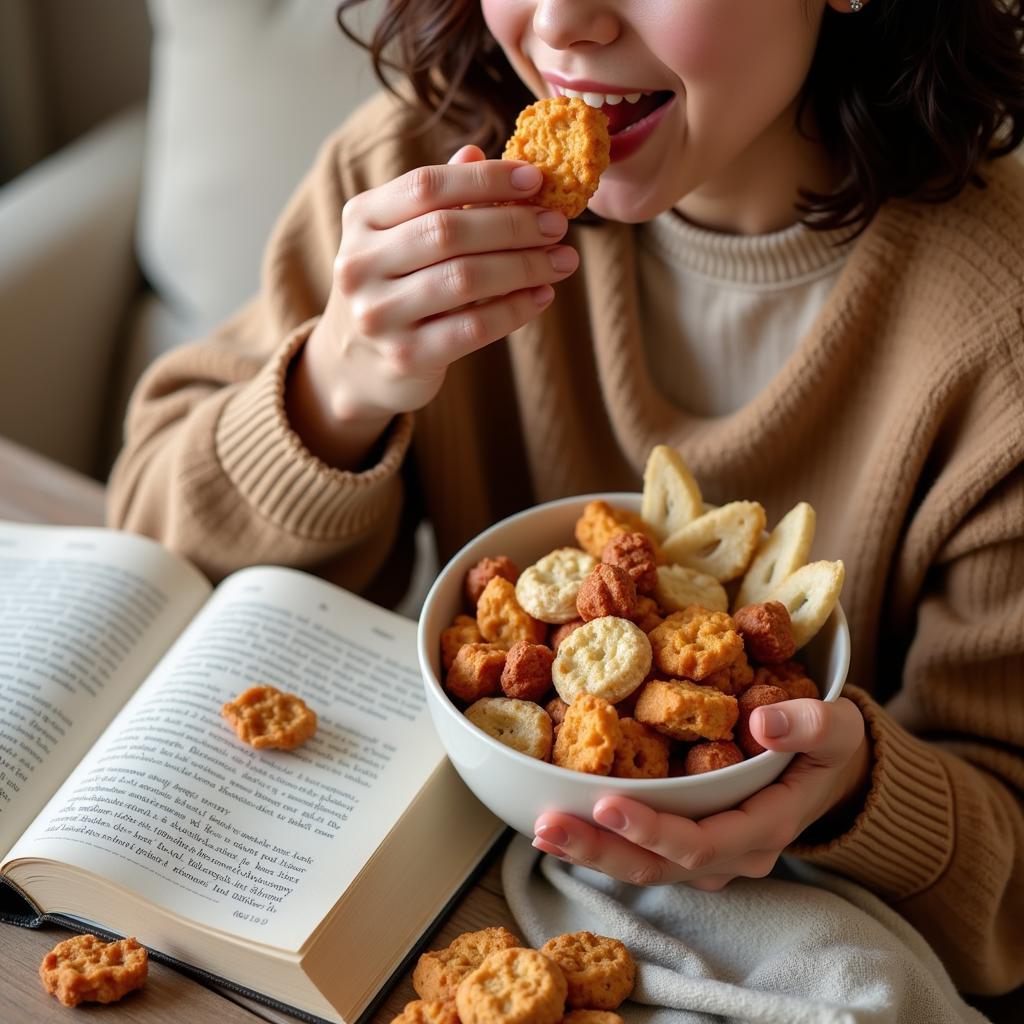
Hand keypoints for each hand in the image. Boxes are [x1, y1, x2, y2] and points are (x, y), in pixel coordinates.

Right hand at [310, 144, 577, 423]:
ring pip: (465, 279)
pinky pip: (473, 327)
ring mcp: (379, 314)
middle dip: (513, 225)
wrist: (360, 363)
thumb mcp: (404, 236)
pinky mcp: (406, 356)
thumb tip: (477, 152)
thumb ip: (438, 198)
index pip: (427, 186)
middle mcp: (360, 264)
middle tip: (556, 226)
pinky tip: (541, 296)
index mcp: (361, 219)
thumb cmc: (396, 286)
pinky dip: (514, 309)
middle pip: (448, 231)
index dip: (486, 180)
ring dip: (523, 267)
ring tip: (561, 261)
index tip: (536, 180)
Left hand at [532, 697, 869, 888]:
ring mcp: (708, 854)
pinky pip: (640, 849)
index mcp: (765, 828)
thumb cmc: (829, 747)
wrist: (830, 772)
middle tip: (546, 826)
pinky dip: (599, 838)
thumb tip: (761, 724)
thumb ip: (809, 724)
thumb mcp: (837, 727)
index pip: (701, 843)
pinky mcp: (688, 841)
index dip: (652, 830)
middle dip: (599, 848)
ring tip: (539, 829)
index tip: (606, 802)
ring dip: (590, 849)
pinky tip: (559, 821)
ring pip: (642, 864)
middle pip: (657, 865)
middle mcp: (731, 854)